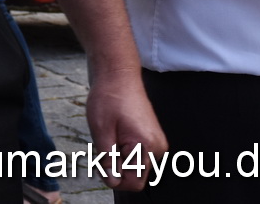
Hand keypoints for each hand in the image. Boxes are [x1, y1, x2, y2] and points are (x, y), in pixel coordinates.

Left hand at [85, 66, 165, 191]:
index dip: (114, 178)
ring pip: (134, 165)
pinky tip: (116, 132)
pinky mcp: (152, 139)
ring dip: (118, 157)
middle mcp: (158, 148)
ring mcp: (157, 144)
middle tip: (103, 143)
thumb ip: (107, 159)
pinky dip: (123, 150)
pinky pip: (136, 155)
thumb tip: (112, 181)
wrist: (118, 76)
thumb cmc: (108, 99)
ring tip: (110, 134)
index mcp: (146, 146)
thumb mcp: (101, 130)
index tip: (101, 161)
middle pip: (134, 175)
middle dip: (116, 165)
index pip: (134, 183)